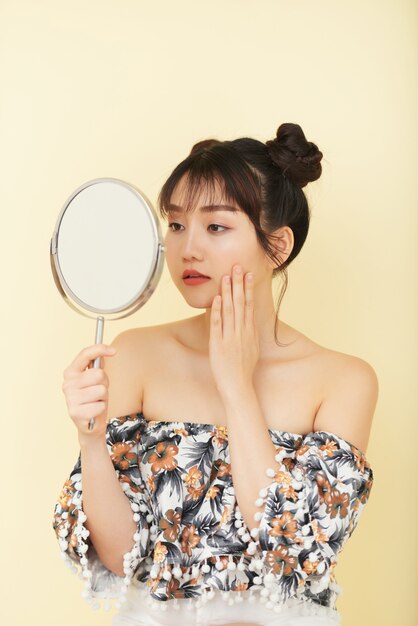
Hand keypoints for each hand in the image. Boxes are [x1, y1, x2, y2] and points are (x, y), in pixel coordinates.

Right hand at [62, 344, 116, 440]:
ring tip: (96, 402)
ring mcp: (70, 399)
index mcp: (70, 373)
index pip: (84, 355)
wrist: (90, 424)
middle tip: (99, 391)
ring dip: (103, 397)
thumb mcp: (96, 379)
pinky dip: (101, 409)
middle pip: (98, 374)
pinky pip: (101, 405)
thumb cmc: (94, 398)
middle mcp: (67, 384)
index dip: (99, 349)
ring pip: (101, 390)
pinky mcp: (76, 413)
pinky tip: (94, 412)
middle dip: (104, 383)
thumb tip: (104, 351)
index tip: (114, 351)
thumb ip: (97, 365)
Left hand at [209, 264, 258, 397]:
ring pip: (229, 310)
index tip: (247, 274)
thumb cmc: (243, 370)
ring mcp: (231, 338)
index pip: (249, 305)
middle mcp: (242, 332)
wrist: (238, 386)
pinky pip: (218, 324)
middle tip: (236, 267)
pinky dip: (217, 310)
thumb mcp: (251, 348)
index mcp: (250, 332)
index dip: (248, 288)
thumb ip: (249, 333)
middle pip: (240, 303)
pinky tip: (216, 298)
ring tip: (226, 276)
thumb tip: (248, 321)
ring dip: (227, 292)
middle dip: (238, 284)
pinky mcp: (218, 344)